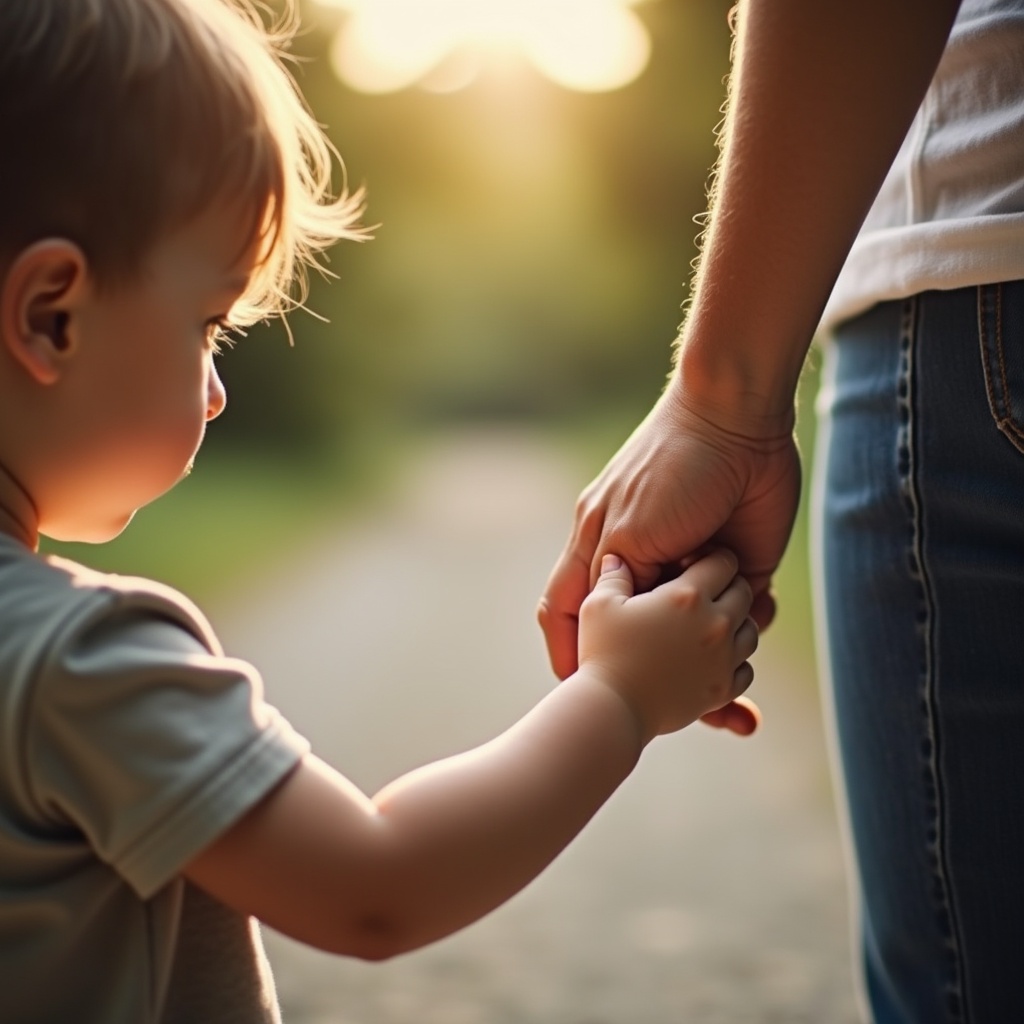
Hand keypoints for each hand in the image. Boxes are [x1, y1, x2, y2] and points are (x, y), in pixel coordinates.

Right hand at [539, 380, 799, 732]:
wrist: (736, 422)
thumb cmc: (667, 468)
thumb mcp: (621, 527)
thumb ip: (605, 579)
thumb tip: (607, 630)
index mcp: (608, 553)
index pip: (576, 610)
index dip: (573, 653)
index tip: (577, 693)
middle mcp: (649, 567)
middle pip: (643, 634)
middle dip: (660, 680)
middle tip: (681, 713)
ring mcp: (695, 570)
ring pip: (697, 634)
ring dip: (714, 661)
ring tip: (732, 690)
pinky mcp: (742, 567)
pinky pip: (743, 616)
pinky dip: (750, 630)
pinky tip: (761, 619)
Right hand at [577, 550, 757, 742]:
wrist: (612, 708)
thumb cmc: (602, 653)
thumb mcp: (599, 604)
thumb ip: (613, 576)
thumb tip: (615, 559)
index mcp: (688, 596)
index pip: (723, 561)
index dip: (712, 559)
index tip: (697, 564)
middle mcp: (715, 624)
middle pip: (743, 592)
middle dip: (728, 587)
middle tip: (705, 593)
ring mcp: (723, 659)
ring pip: (751, 631)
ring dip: (736, 624)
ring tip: (710, 625)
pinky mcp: (722, 689)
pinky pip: (746, 669)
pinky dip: (735, 662)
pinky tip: (712, 659)